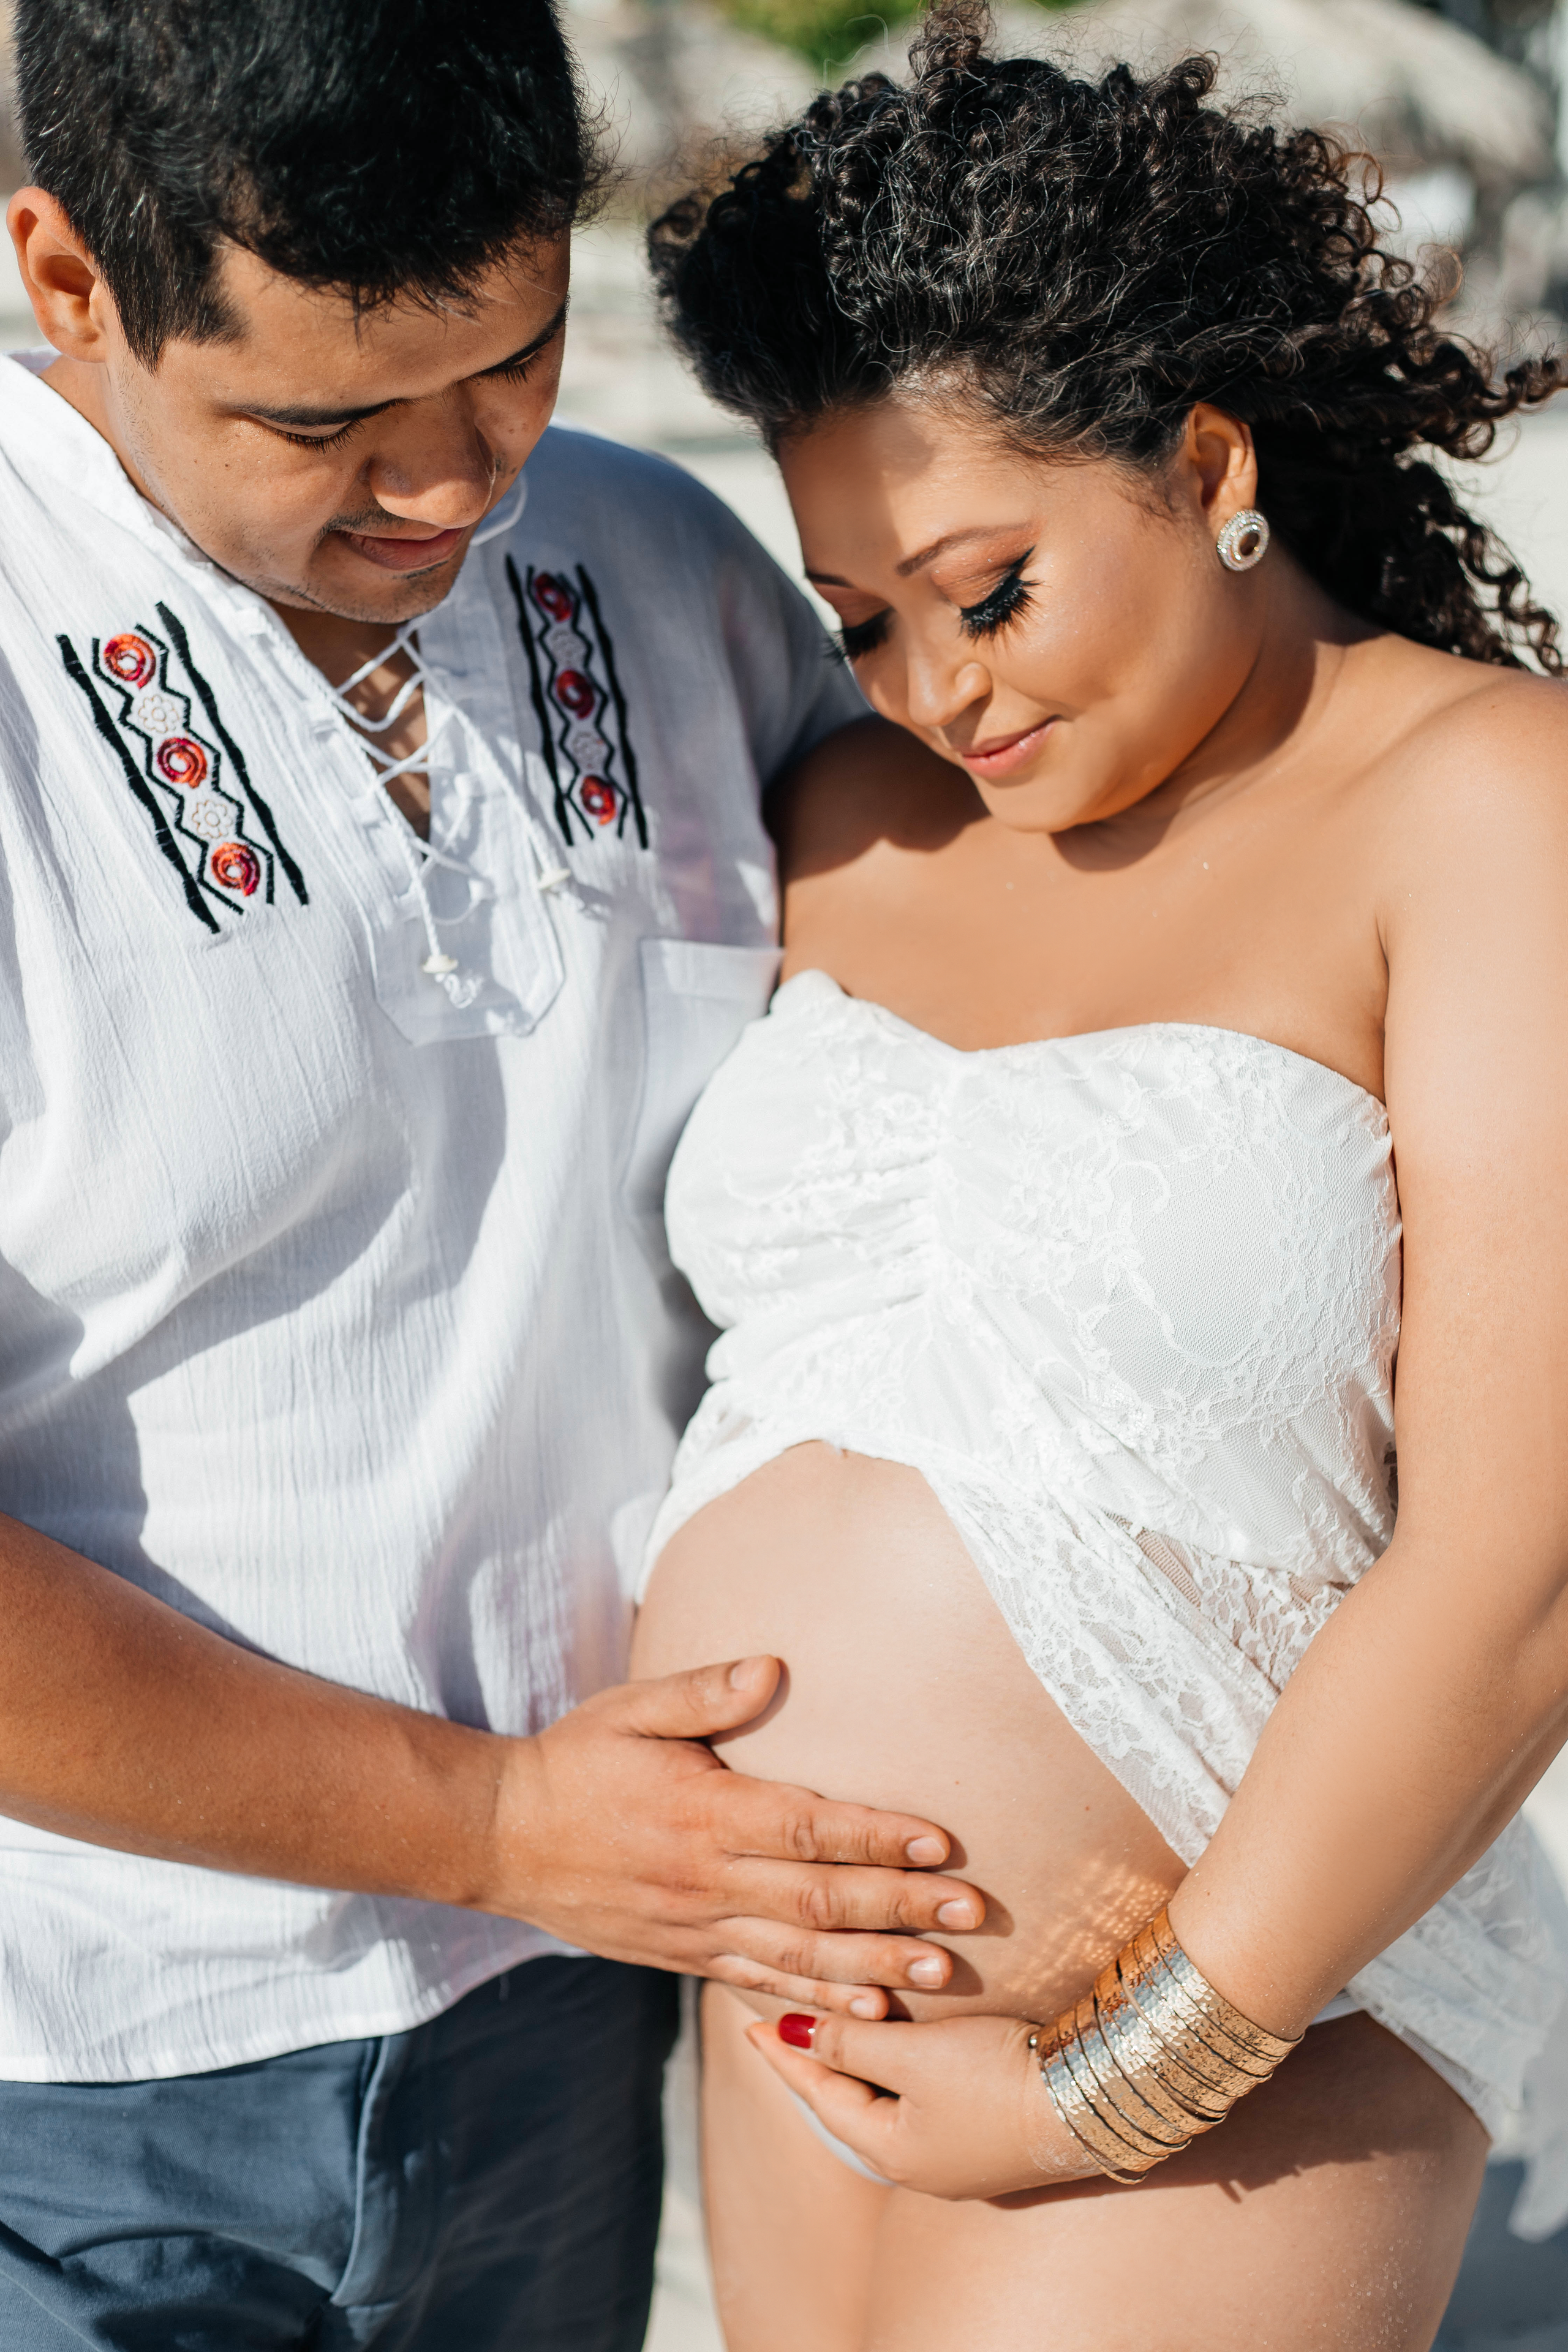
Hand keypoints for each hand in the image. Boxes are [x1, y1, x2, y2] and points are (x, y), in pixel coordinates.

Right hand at [486, 1657, 984, 2015]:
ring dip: (875, 1967)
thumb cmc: (576, 1760)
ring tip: (941, 1976)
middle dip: (901, 1909)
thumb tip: (773, 1669)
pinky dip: (817, 1999)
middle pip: (819, 1902)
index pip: (806, 1829)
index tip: (941, 1841)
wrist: (500, 1837)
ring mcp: (694, 1927)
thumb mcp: (631, 1709)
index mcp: (702, 1814)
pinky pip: (759, 1983)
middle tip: (972, 1915)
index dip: (877, 1837)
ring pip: (799, 1957)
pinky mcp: (682, 1955)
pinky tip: (867, 2009)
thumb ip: (704, 1692)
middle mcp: (705, 1879)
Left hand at [747, 2007, 1105, 2198]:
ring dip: (862, 2062)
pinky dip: (900, 2069)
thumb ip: (854, 2041)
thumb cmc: (996, 2077)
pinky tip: (902, 2046)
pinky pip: (923, 2101)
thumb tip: (797, 2032)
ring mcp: (958, 2156)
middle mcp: (920, 2164)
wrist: (1092, 2099)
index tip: (752, 2025)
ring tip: (837, 2029)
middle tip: (788, 2024)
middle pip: (851, 2102)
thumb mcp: (915, 2054)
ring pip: (888, 2101)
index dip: (786, 2055)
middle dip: (820, 2061)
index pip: (819, 2093)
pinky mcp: (990, 2137)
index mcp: (891, 2150)